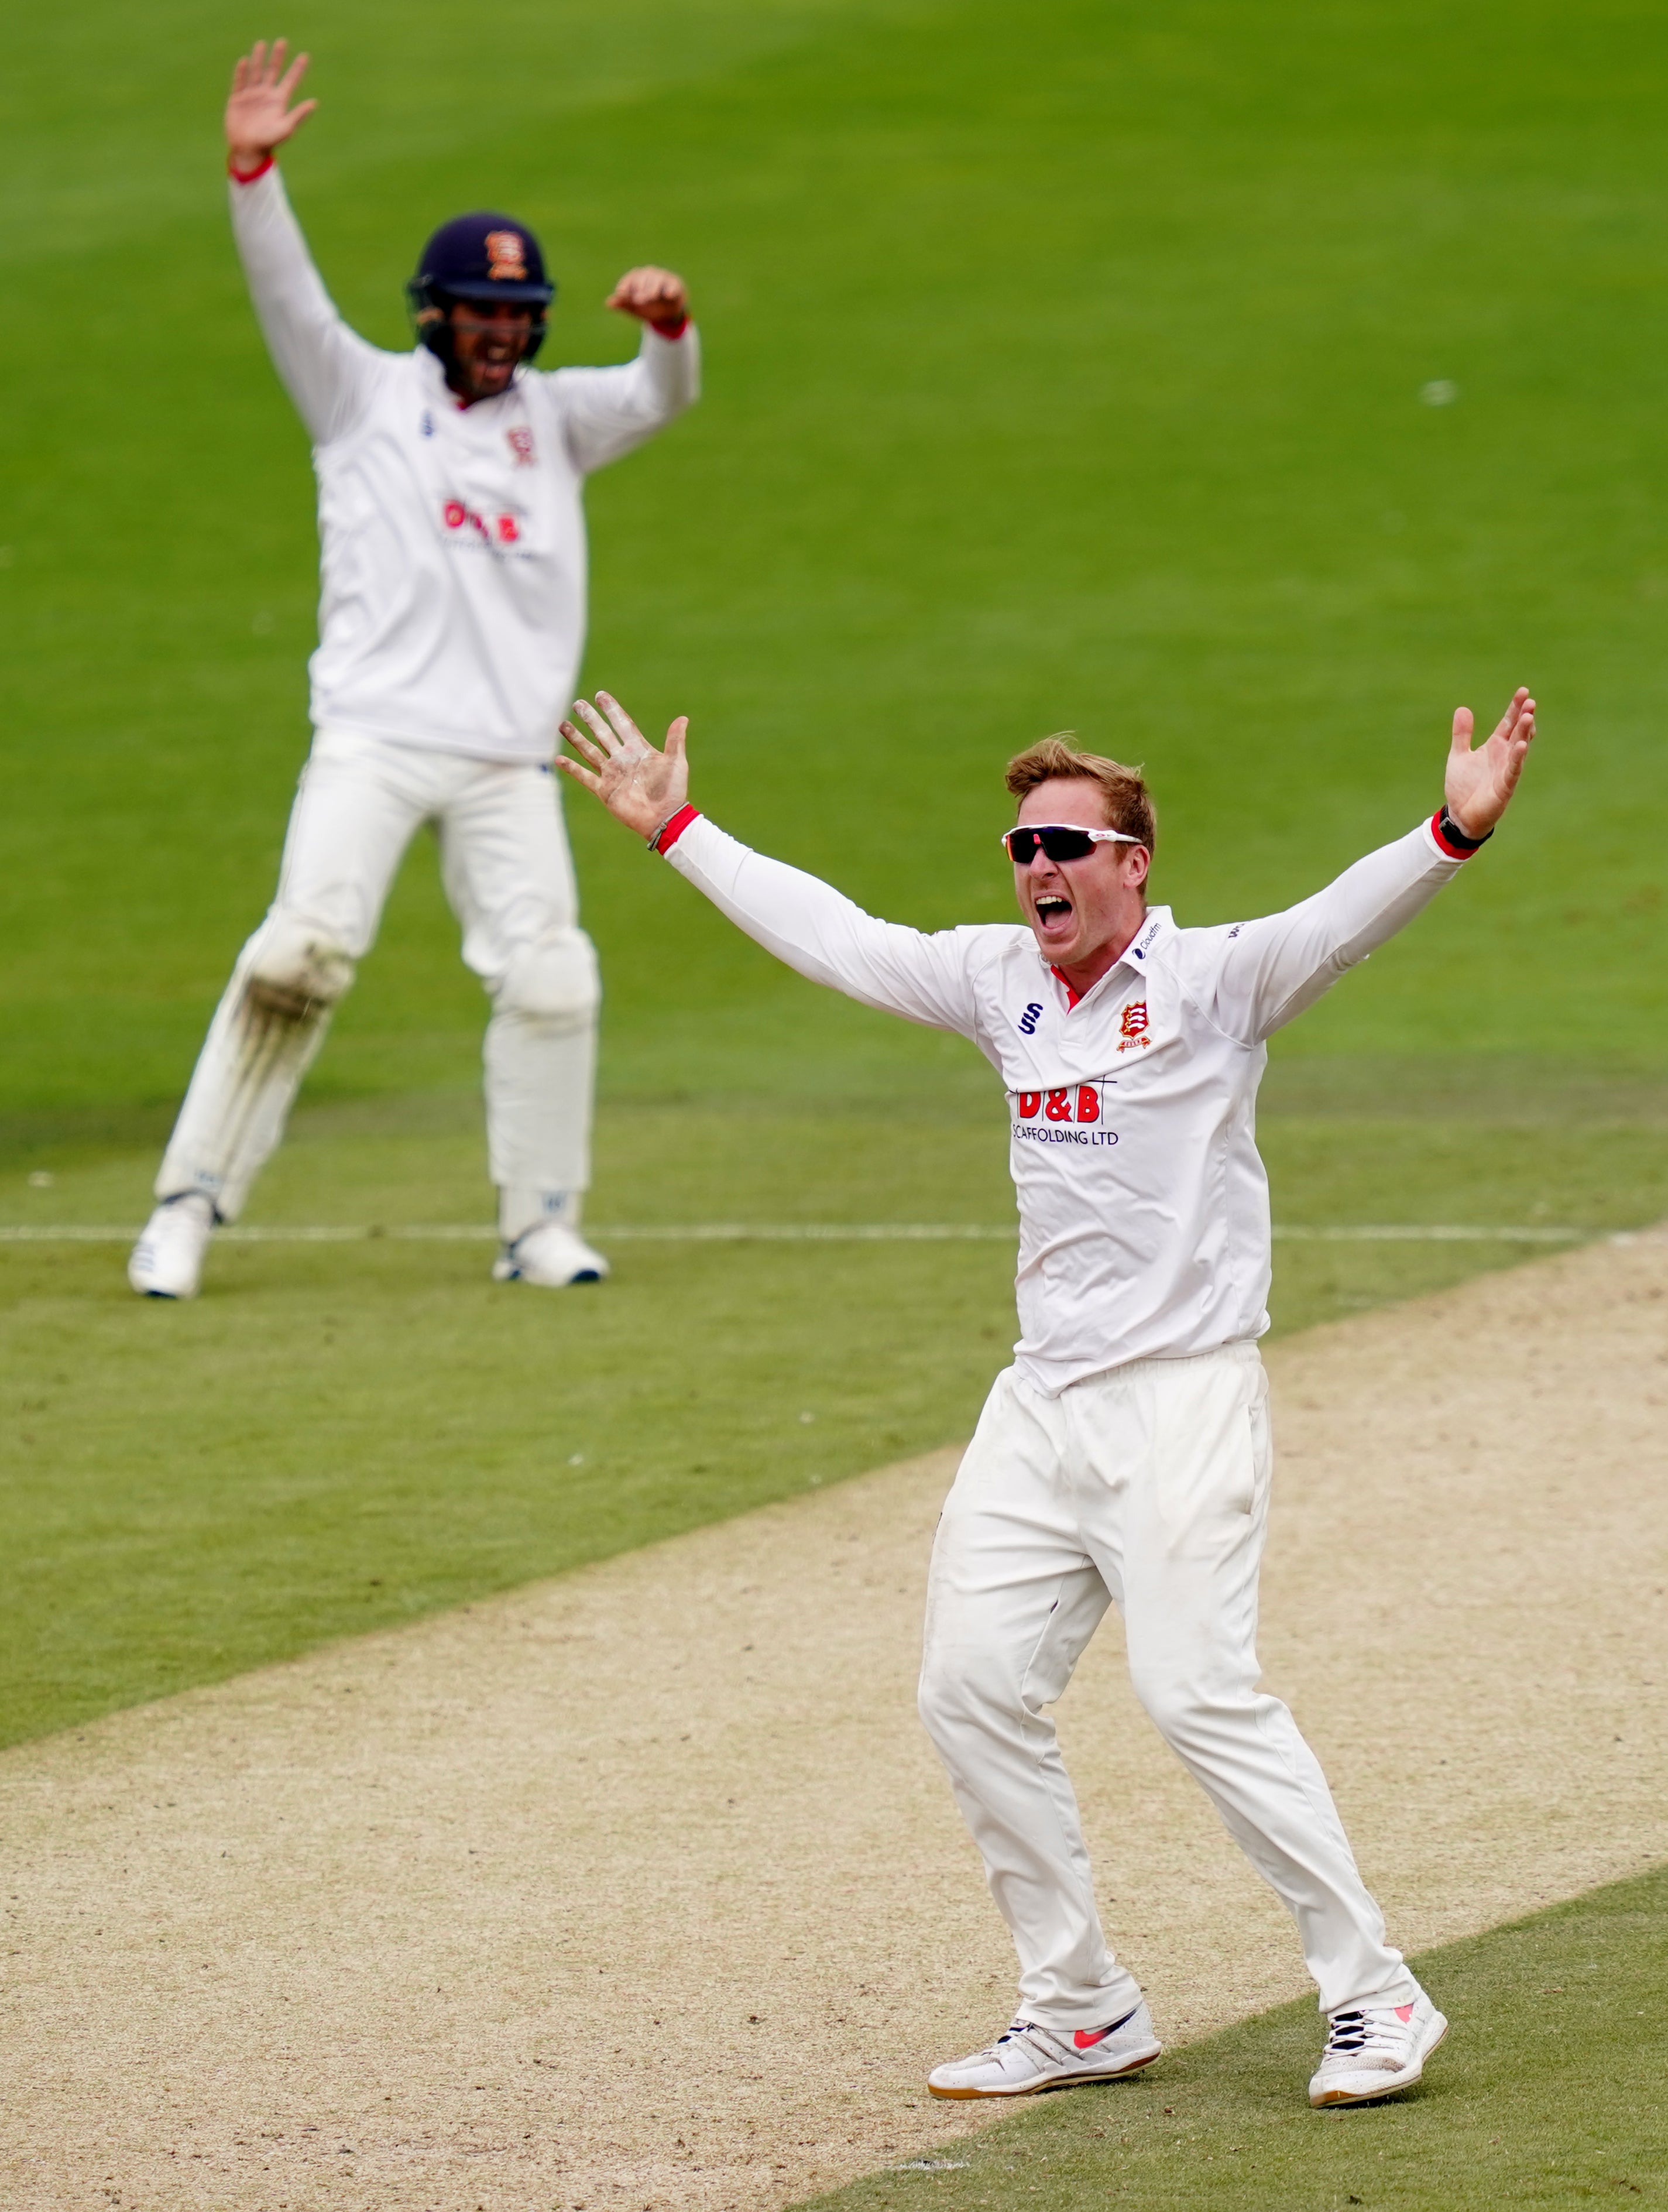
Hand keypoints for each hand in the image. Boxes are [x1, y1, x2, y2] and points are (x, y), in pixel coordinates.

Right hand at [226, 39, 316, 170]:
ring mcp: (251, 96)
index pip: (291, 81)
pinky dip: (241, 72)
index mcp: (279, 102)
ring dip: (259, 59)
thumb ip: (298, 115)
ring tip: (262, 44)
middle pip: (273, 71)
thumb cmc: (269, 142)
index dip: (297, 69)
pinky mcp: (237, 99)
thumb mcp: (286, 129)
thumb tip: (314, 103)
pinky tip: (245, 61)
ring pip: (256, 72)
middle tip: (282, 41)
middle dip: (277, 57)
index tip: (305, 56)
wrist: (248, 150)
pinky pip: (239, 82)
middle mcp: (266, 95)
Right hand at [557, 693, 689, 837]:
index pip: (622, 724)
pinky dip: (572, 768)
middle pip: (602, 733)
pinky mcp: (605, 790)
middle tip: (577, 704)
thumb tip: (683, 718)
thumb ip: (675, 741)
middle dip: (590, 719)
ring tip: (563, 724)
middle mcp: (622, 758)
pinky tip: (558, 759)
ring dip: (576, 738)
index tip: (600, 695)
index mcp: (638, 749)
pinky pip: (585, 776)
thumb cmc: (673, 792)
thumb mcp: (676, 763)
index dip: (612, 710)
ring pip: (589, 751)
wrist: (665, 818)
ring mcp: (612, 774)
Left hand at [605, 266, 689, 334]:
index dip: (625, 285)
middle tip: (637, 300)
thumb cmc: (647, 307)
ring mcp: (663, 278)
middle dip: (640, 288)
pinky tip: (669, 294)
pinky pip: (673, 285)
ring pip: (657, 280)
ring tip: (651, 297)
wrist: (667, 314)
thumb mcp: (634, 307)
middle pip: (643, 278)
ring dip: (653, 288)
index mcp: (637, 278)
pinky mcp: (675, 285)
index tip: (621, 293)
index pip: (629, 279)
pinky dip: (671, 289)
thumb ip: (622, 304)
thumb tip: (608, 303)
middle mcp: (649, 274)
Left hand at [1445, 687, 1535, 838]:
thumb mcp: (1459, 756)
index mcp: (1495, 746)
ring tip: (1529, 716)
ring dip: (1524, 733)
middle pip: (1517, 732)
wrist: (1460, 815)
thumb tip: (1462, 708)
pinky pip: (1513, 770)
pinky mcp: (1505, 787)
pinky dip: (1517, 758)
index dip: (1515, 708)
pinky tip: (1522, 745)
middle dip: (1524, 716)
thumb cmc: (1463, 787)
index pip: (1508, 723)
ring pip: (1519, 748)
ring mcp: (1506, 770)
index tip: (1523, 691)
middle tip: (1530, 700)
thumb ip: (1462, 734)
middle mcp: (1504, 756)